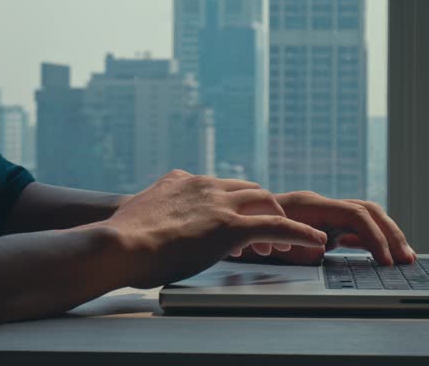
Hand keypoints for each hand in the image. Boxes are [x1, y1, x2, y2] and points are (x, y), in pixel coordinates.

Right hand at [96, 170, 326, 287]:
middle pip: (250, 190)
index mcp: (183, 181)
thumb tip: (147, 224)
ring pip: (266, 203)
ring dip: (280, 222)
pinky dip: (299, 233)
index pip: (222, 187)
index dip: (235, 206)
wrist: (115, 245)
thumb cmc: (118, 241)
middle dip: (263, 211)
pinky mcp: (229, 226)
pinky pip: (276, 225)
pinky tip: (313, 241)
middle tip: (264, 237)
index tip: (239, 225)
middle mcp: (205, 185)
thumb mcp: (136, 215)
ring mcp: (219, 203)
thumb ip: (153, 211)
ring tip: (287, 246)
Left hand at [230, 191, 415, 265]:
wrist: (228, 224)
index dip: (375, 237)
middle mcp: (321, 203)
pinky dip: (372, 240)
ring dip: (386, 235)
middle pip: (369, 211)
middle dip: (391, 234)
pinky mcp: (322, 223)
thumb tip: (322, 250)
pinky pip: (355, 227)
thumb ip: (297, 243)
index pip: (356, 215)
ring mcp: (323, 212)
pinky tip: (382, 256)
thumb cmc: (245, 232)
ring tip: (404, 257)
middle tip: (407, 259)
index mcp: (311, 204)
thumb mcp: (268, 241)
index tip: (386, 261)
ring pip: (366, 217)